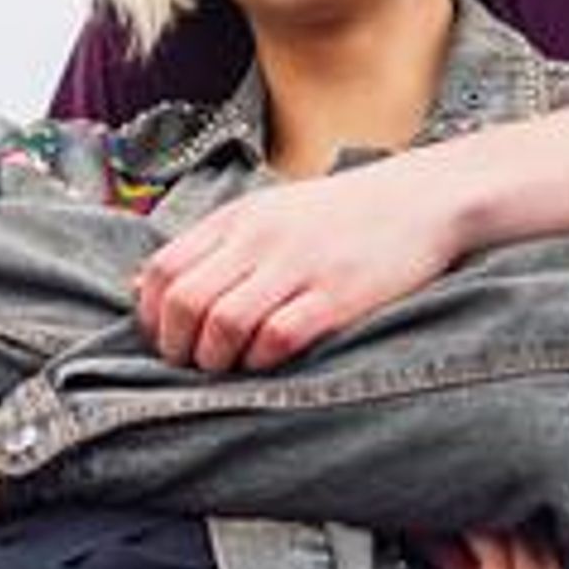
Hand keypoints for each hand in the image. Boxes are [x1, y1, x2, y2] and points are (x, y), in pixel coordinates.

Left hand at [135, 165, 462, 371]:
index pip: (164, 270)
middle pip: (185, 301)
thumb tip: (146, 283)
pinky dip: (262, 360)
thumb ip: (213, 245)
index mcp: (238, 219)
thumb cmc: (340, 215)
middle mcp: (260, 239)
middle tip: (191, 365)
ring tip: (228, 368)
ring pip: (224, 323)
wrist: (422, 199)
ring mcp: (298, 266)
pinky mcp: (337, 295)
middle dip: (177, 346)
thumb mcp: (267, 214)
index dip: (152, 316)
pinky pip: (278, 337)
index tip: (166, 339)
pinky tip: (270, 362)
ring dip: (215, 360)